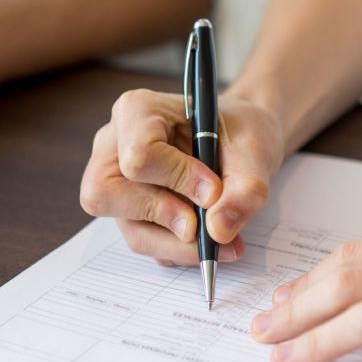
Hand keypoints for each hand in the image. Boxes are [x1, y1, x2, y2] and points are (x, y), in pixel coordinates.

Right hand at [80, 89, 284, 264]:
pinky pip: (144, 242)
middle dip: (163, 218)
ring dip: (178, 245)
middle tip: (203, 227)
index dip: (177, 180)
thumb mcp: (255, 149)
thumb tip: (218, 230)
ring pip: (128, 228)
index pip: (138, 155)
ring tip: (223, 241)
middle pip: (107, 194)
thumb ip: (244, 188)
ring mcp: (116, 182)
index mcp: (137, 111)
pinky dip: (179, 250)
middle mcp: (113, 146)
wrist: (239, 142)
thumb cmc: (240, 132)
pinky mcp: (128, 212)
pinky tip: (209, 239)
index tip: (214, 191)